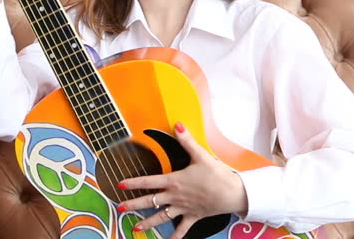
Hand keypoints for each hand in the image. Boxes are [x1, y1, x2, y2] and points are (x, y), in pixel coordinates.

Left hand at [117, 123, 248, 238]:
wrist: (233, 193)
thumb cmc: (218, 175)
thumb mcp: (201, 155)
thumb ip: (187, 140)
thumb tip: (177, 125)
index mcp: (175, 181)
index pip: (149, 181)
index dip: (133, 183)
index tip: (120, 185)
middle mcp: (176, 197)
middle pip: (150, 202)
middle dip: (133, 205)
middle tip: (120, 208)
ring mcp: (183, 208)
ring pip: (161, 217)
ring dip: (148, 223)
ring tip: (135, 228)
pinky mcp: (193, 216)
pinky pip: (182, 229)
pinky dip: (174, 236)